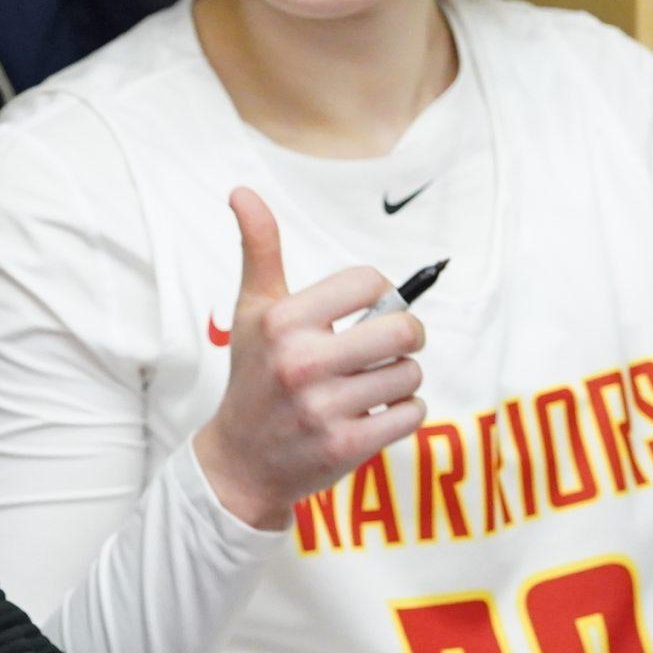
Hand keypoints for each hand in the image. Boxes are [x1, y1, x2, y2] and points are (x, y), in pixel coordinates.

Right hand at [192, 187, 426, 527]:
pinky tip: (376, 412)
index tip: (368, 309)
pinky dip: (405, 412)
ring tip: (376, 383)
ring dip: (403, 378)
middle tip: (393, 344)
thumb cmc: (254, 376)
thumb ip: (259, 250)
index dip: (380, 293)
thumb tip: (241, 191)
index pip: (369, 282)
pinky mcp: (344, 444)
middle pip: (402, 330)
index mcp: (282, 320)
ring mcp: (322, 406)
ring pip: (410, 375)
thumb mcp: (251, 311)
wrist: (240, 461)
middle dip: (408, 336)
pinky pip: (411, 414)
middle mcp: (300, 361)